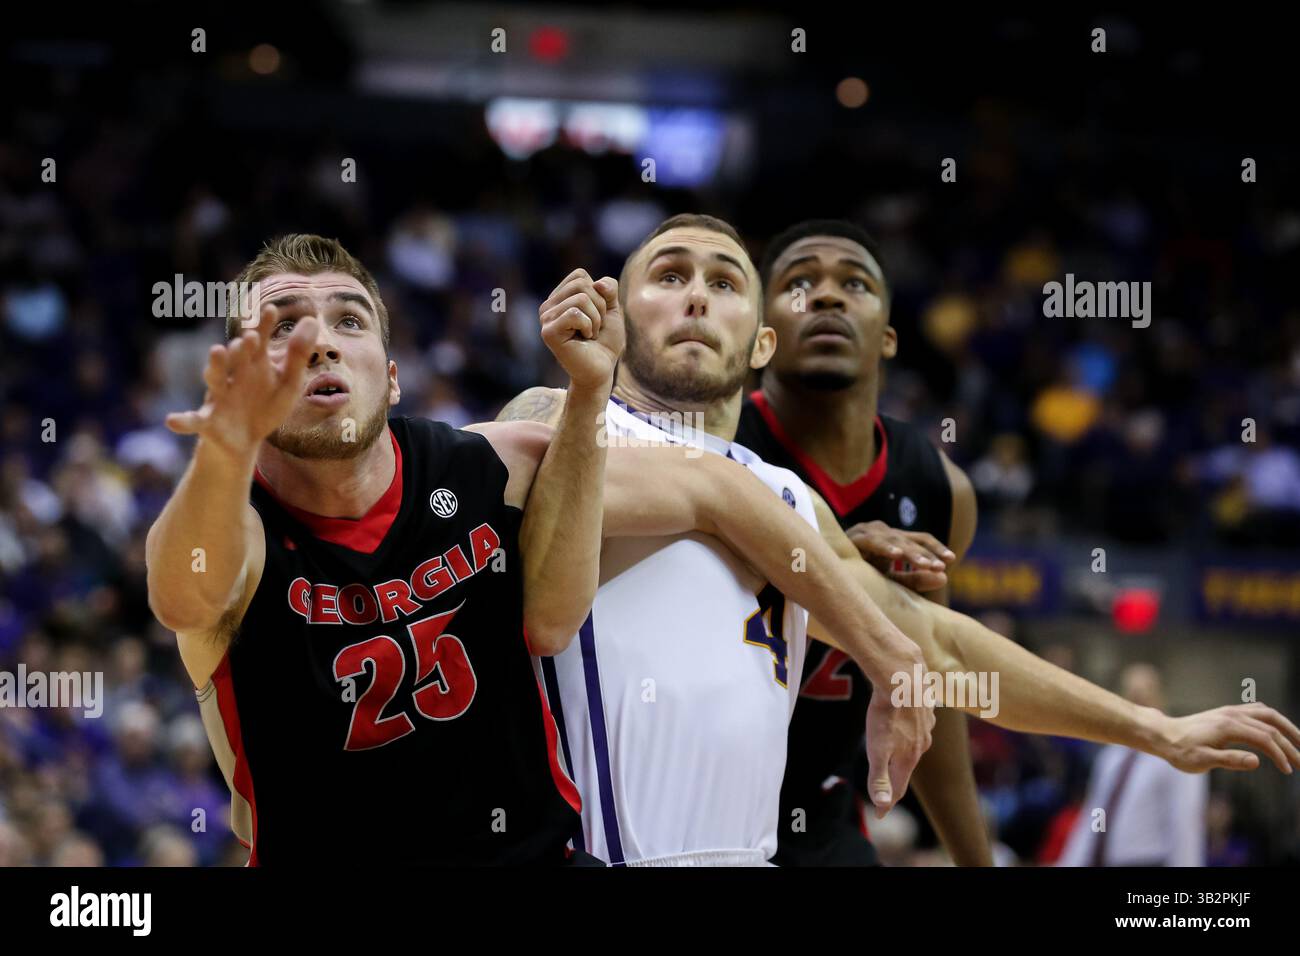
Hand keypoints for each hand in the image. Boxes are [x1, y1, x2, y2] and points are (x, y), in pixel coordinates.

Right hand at [165, 305, 318, 458]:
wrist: (245, 441)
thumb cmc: (266, 406)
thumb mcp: (288, 383)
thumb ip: (298, 355)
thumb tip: (312, 319)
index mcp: (253, 365)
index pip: (258, 342)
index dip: (264, 326)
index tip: (272, 309)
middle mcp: (233, 375)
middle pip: (236, 358)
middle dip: (241, 348)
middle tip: (250, 337)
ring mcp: (219, 396)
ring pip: (214, 379)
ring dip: (215, 366)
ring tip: (216, 350)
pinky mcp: (208, 420)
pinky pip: (193, 420)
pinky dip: (183, 420)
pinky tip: (172, 421)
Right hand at [539, 269, 625, 390]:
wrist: (602, 370)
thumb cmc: (605, 342)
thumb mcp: (612, 309)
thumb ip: (608, 289)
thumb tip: (597, 283)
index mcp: (559, 298)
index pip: (579, 275)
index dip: (598, 293)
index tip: (597, 315)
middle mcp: (548, 306)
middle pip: (581, 284)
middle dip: (599, 306)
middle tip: (595, 327)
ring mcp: (546, 319)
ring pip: (580, 298)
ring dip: (595, 319)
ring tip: (590, 334)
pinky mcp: (548, 332)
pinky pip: (575, 313)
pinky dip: (588, 326)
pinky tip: (584, 339)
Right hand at [846, 520, 953, 591]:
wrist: (826, 570)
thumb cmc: (859, 574)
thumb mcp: (891, 579)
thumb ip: (915, 579)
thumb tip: (945, 578)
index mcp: (893, 539)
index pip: (920, 539)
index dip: (936, 548)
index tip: (951, 560)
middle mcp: (883, 531)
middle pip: (910, 539)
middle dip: (926, 554)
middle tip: (940, 566)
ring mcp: (868, 531)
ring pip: (896, 540)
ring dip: (911, 553)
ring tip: (926, 565)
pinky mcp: (854, 536)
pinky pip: (872, 540)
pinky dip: (885, 547)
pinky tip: (897, 554)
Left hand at [864, 641, 935, 817]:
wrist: (903, 677)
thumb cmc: (887, 714)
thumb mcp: (877, 749)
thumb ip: (880, 778)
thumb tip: (883, 806)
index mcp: (909, 757)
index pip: (898, 787)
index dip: (887, 802)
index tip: (881, 814)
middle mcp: (922, 743)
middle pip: (907, 765)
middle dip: (897, 777)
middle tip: (888, 788)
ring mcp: (927, 724)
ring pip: (915, 741)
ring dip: (906, 749)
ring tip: (899, 754)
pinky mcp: (926, 705)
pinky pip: (919, 721)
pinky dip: (912, 726)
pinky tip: (909, 722)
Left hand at [1153, 702, 1299, 773]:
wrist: (1162, 735)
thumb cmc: (1180, 751)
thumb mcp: (1202, 760)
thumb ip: (1230, 760)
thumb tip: (1257, 761)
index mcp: (1228, 727)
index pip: (1265, 739)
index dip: (1280, 755)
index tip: (1288, 771)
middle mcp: (1232, 715)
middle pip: (1271, 726)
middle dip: (1290, 743)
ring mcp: (1230, 712)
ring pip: (1267, 714)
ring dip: (1286, 727)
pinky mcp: (1227, 713)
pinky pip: (1257, 711)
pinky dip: (1272, 719)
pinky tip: (1278, 729)